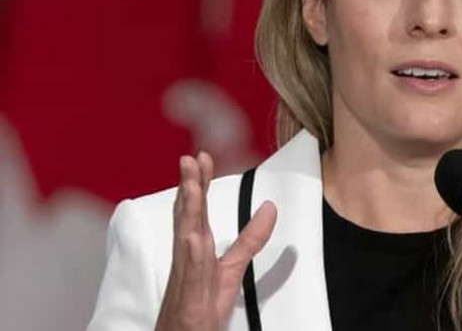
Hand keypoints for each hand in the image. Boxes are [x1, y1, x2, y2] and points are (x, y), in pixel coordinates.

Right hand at [155, 152, 276, 330]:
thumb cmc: (200, 310)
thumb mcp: (232, 269)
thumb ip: (250, 239)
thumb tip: (269, 207)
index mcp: (197, 252)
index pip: (196, 212)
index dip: (198, 185)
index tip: (201, 158)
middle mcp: (188, 262)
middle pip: (188, 218)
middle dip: (189, 188)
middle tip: (190, 159)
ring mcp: (186, 281)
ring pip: (185, 240)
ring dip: (188, 211)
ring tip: (191, 185)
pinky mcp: (189, 303)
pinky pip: (191, 277)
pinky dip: (191, 255)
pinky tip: (194, 236)